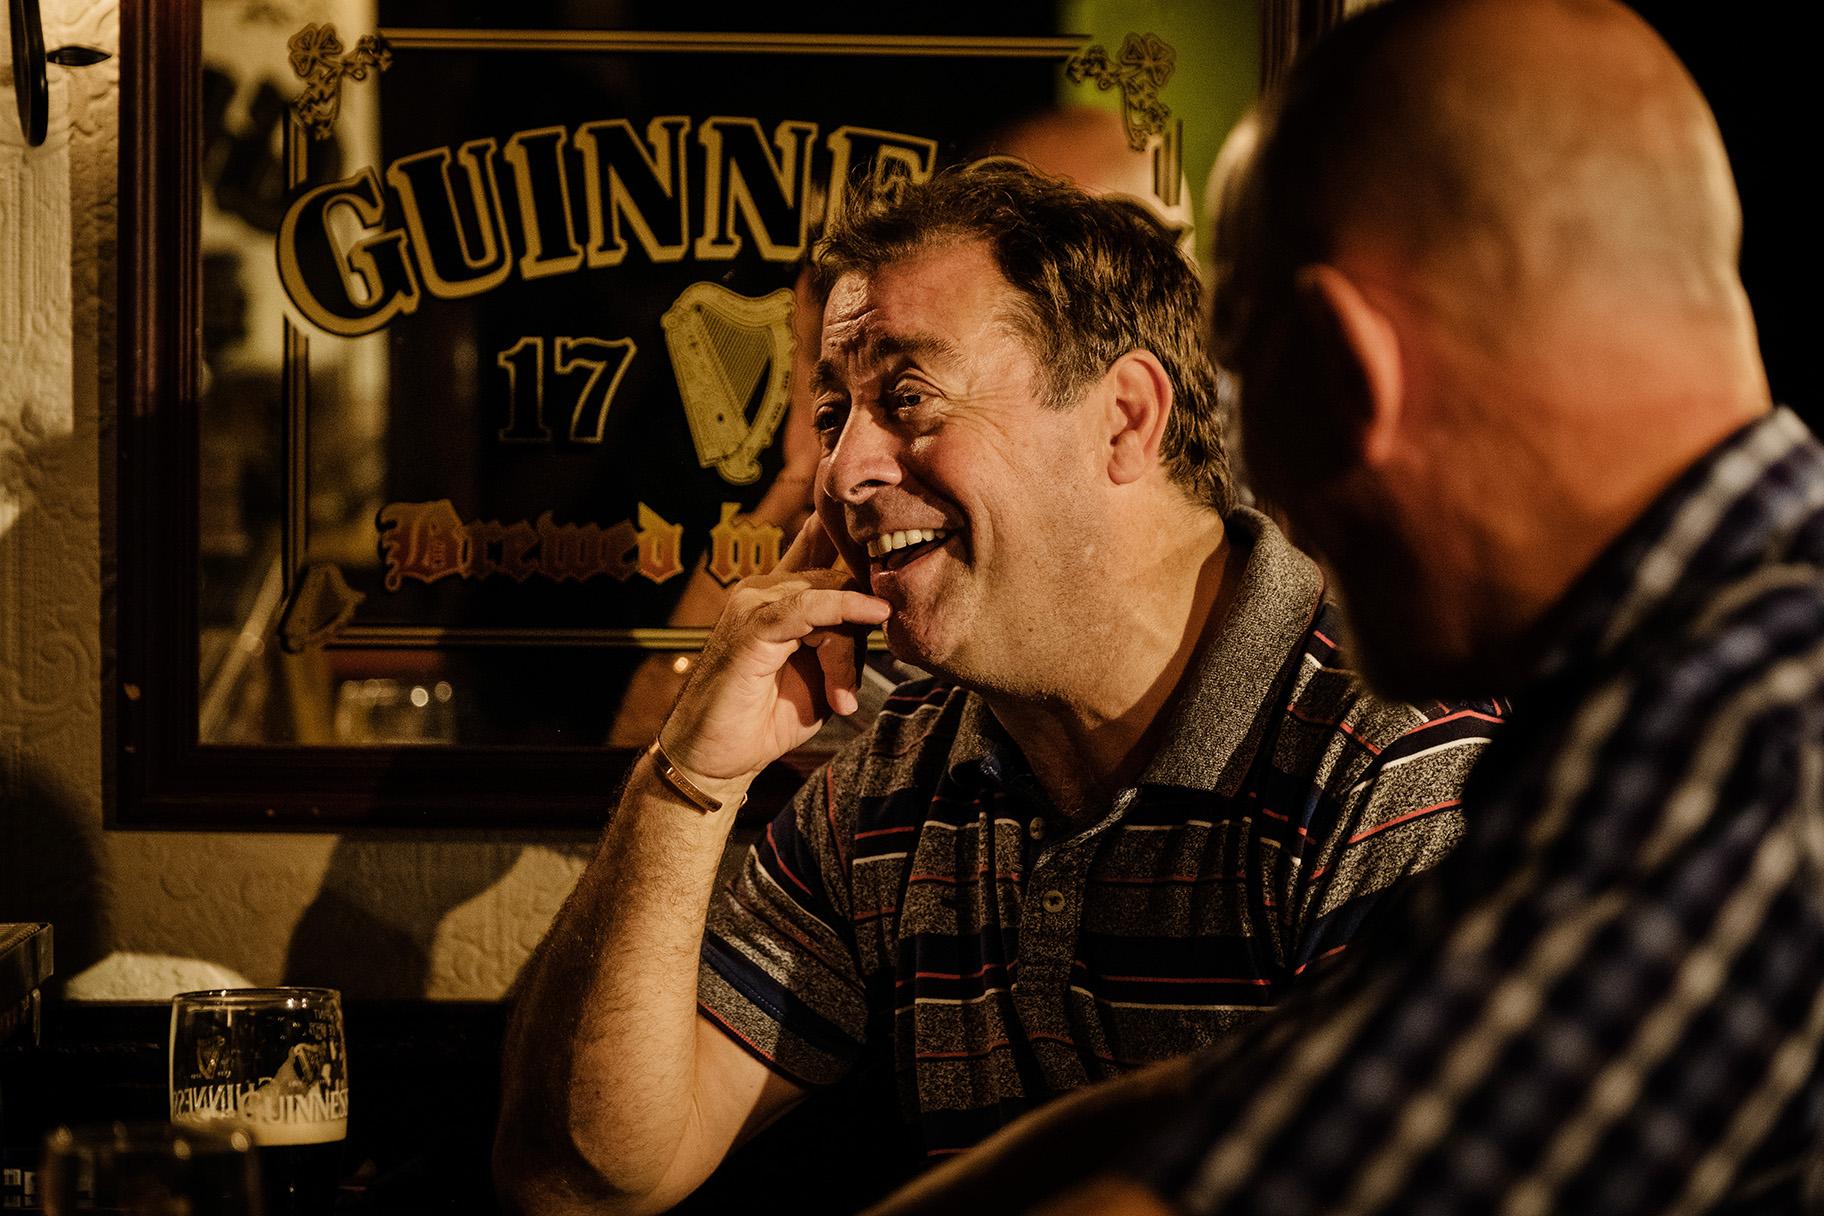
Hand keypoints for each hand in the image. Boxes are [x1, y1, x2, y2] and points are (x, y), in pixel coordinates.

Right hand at [659, 515, 888, 783]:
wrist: (718, 759)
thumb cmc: (769, 718)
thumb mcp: (824, 676)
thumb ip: (848, 642)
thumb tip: (883, 614)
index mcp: (780, 595)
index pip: (821, 543)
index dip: (856, 540)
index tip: (898, 553)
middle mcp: (764, 590)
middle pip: (838, 580)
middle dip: (859, 633)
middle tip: (847, 691)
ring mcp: (753, 604)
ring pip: (828, 596)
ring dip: (846, 651)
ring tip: (840, 698)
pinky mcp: (751, 627)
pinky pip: (808, 607)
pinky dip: (844, 611)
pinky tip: (872, 616)